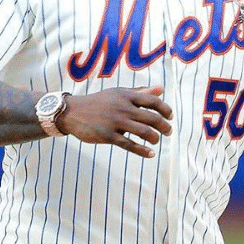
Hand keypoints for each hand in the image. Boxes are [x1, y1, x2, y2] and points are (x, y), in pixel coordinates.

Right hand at [58, 86, 172, 157]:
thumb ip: (140, 92)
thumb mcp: (118, 93)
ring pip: (144, 131)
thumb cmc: (99, 102)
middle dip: (164, 126)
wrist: (72, 112)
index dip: (166, 109)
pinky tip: (151, 154)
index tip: (170, 117)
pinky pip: (129, 145)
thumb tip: (162, 89)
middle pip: (152, 117)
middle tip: (168, 132)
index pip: (153, 101)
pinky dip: (142, 151)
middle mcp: (122, 107)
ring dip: (155, 138)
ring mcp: (115, 122)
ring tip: (157, 140)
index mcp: (126, 96)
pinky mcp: (108, 135)